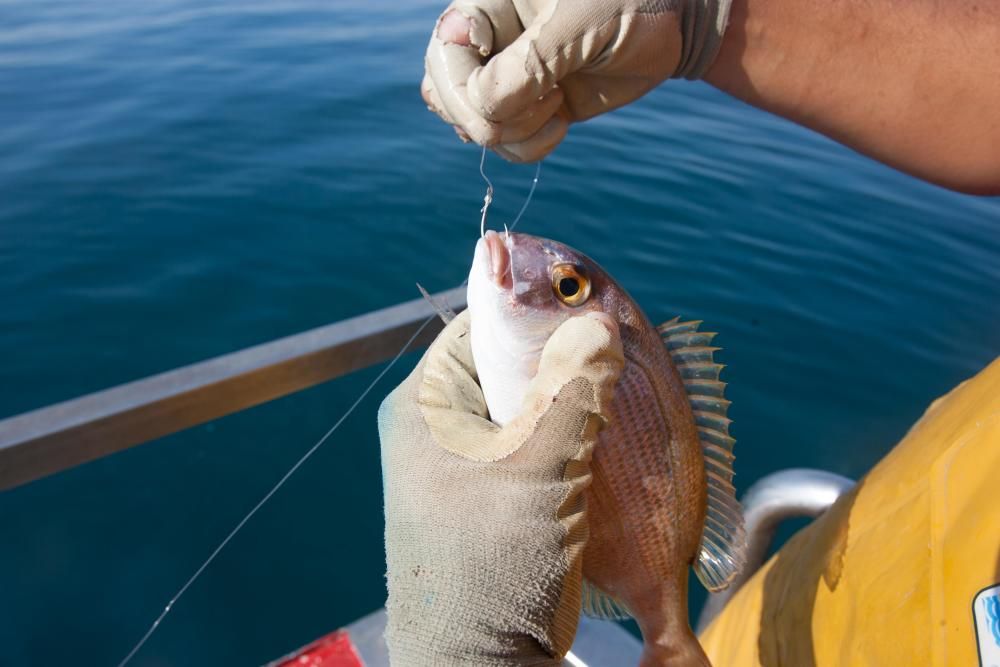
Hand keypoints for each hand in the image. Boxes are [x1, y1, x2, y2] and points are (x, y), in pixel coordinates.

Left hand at [378, 310, 622, 665]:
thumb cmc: (490, 567)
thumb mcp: (536, 470)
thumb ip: (570, 392)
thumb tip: (597, 326)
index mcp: (425, 406)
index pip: (481, 328)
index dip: (536, 313)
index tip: (592, 311)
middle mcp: (436, 429)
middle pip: (507, 368)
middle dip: (561, 361)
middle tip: (615, 355)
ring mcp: (461, 465)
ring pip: (526, 409)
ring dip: (570, 405)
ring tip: (617, 398)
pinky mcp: (489, 498)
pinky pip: (533, 448)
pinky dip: (568, 442)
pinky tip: (602, 443)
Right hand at [422, 0, 731, 161]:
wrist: (671, 27)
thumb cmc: (631, 3)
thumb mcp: (581, 23)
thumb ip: (530, 63)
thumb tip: (481, 106)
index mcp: (487, 3)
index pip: (446, 50)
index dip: (467, 83)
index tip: (528, 80)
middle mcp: (485, 39)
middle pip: (444, 93)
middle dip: (489, 117)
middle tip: (548, 102)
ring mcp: (501, 77)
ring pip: (468, 124)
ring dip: (510, 135)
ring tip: (558, 108)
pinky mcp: (524, 108)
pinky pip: (499, 143)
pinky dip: (525, 148)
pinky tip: (560, 124)